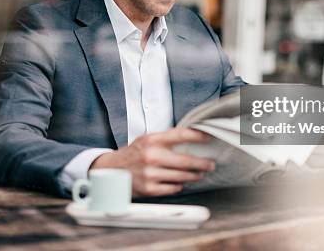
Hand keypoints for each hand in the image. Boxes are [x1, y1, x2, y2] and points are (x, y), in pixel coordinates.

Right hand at [90, 128, 214, 196]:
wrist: (112, 171)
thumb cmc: (134, 154)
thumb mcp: (146, 139)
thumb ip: (166, 138)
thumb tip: (192, 137)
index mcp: (152, 140)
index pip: (181, 135)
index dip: (198, 136)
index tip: (209, 137)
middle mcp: (151, 156)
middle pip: (185, 160)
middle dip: (202, 163)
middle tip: (211, 164)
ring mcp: (150, 173)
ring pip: (182, 176)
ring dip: (194, 176)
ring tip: (199, 174)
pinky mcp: (149, 189)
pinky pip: (173, 188)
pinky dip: (179, 186)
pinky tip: (181, 183)